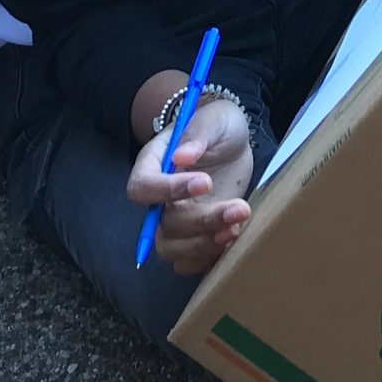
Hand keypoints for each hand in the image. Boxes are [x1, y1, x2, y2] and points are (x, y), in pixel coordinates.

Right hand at [126, 95, 254, 276]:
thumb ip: (198, 134)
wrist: (234, 143)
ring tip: (237, 228)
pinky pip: (190, 262)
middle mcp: (159, 199)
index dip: (167, 191)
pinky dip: (209, 258)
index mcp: (153, 165)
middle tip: (239, 209)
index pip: (142, 188)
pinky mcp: (196, 236)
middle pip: (162, 226)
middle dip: (201, 222)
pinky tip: (234, 240)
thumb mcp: (214, 119)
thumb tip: (182, 157)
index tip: (205, 182)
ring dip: (204, 246)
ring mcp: (176, 221)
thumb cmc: (218, 125)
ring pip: (172, 250)